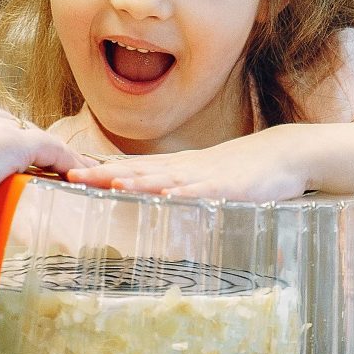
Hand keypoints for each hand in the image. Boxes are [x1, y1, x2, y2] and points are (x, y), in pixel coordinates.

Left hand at [65, 125, 314, 203]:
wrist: (284, 154)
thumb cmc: (243, 170)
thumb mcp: (203, 178)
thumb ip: (178, 188)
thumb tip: (150, 199)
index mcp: (177, 168)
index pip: (132, 169)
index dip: (100, 172)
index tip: (68, 174)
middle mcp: (185, 169)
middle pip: (139, 171)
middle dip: (104, 175)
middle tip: (71, 177)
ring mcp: (206, 176)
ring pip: (165, 178)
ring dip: (137, 181)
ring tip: (109, 184)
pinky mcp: (229, 188)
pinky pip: (203, 191)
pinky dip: (184, 192)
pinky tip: (167, 195)